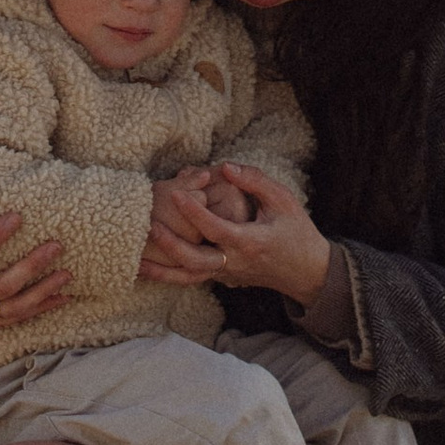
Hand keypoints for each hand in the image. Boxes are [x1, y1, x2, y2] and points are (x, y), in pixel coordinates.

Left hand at [142, 162, 331, 307]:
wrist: (308, 271)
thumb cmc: (296, 231)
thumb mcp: (283, 200)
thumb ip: (254, 181)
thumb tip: (224, 166)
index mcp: (250, 241)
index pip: (215, 227)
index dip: (193, 211)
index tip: (175, 192)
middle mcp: (235, 262)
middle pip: (196, 261)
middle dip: (169, 244)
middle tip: (149, 224)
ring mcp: (228, 274)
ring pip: (189, 278)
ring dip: (162, 270)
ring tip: (136, 260)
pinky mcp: (223, 278)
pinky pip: (193, 278)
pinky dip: (171, 275)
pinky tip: (150, 268)